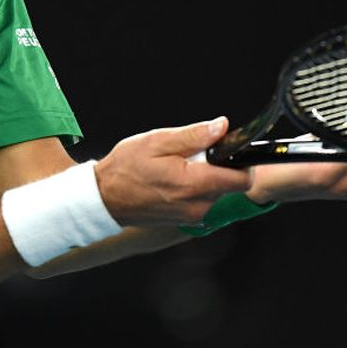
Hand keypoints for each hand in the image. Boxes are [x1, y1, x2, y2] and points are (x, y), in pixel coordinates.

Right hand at [95, 117, 252, 226]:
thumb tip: (221, 127)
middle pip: (229, 184)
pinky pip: (202, 200)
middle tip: (191, 155)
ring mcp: (192, 216)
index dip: (242, 162)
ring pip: (216, 192)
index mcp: (194, 184)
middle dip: (217, 166)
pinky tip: (172, 180)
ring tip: (176, 167)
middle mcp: (197, 205)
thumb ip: (194, 135)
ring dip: (204, 177)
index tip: (228, 150)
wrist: (104, 198)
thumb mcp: (158, 141)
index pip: (242, 179)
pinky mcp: (185, 220)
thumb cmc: (125, 169)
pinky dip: (194, 189)